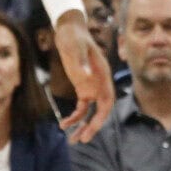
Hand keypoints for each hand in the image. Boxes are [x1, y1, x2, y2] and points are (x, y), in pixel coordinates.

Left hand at [54, 9, 114, 141]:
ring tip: (72, 140)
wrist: (69, 29)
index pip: (107, 101)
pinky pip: (80, 107)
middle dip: (92, 126)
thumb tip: (86, 76)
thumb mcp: (76, 47)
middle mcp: (99, 84)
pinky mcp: (81, 87)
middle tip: (82, 140)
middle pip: (100, 111)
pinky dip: (74, 117)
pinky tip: (64, 125)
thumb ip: (81, 61)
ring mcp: (91, 86)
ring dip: (82, 126)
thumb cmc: (74, 37)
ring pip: (90, 112)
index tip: (92, 128)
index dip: (101, 117)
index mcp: (103, 75)